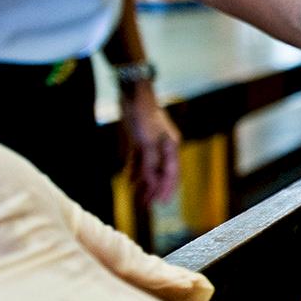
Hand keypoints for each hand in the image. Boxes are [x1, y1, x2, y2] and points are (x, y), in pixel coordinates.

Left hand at [121, 82, 181, 202]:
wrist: (133, 94)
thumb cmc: (143, 116)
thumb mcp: (146, 143)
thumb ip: (149, 165)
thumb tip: (150, 183)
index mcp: (170, 147)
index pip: (171, 174)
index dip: (166, 190)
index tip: (160, 204)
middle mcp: (163, 147)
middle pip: (160, 173)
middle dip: (153, 190)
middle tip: (145, 206)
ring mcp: (151, 143)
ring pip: (149, 168)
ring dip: (143, 183)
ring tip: (136, 197)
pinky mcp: (139, 140)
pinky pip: (139, 161)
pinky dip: (135, 171)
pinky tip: (129, 181)